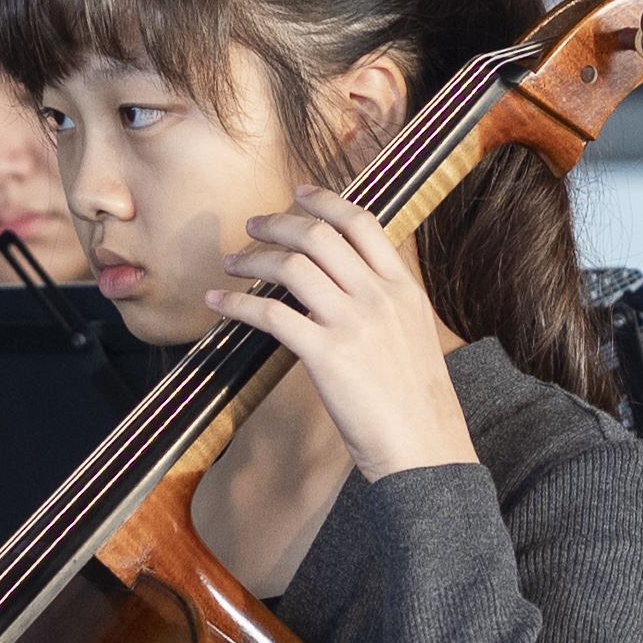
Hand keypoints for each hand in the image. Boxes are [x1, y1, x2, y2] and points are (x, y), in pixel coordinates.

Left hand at [205, 188, 477, 480]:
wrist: (424, 448)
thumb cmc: (415, 402)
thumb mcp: (413, 336)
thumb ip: (385, 303)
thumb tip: (349, 284)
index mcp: (403, 289)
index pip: (362, 224)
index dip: (325, 202)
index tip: (298, 194)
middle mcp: (379, 297)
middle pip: (319, 236)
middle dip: (278, 224)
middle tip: (252, 226)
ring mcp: (353, 323)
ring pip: (292, 267)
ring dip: (252, 258)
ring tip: (231, 263)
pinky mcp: (326, 354)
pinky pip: (271, 314)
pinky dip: (237, 304)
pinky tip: (218, 304)